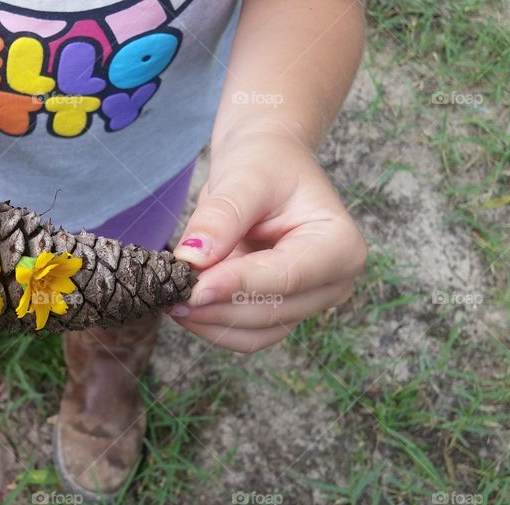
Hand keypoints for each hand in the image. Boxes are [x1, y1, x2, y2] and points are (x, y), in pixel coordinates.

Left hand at [169, 131, 366, 352]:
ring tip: (170, 296)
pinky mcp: (280, 312)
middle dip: (216, 306)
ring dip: (209, 321)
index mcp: (340, 245)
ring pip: (255, 333)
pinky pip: (244, 335)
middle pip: (271, 312)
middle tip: (168, 291)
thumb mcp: (244, 178)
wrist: (265, 165)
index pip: (287, 277)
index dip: (238, 286)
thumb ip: (220, 218)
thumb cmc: (264, 164)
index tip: (194, 287)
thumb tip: (193, 260)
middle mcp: (333, 283)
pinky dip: (210, 324)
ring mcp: (307, 302)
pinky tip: (182, 303)